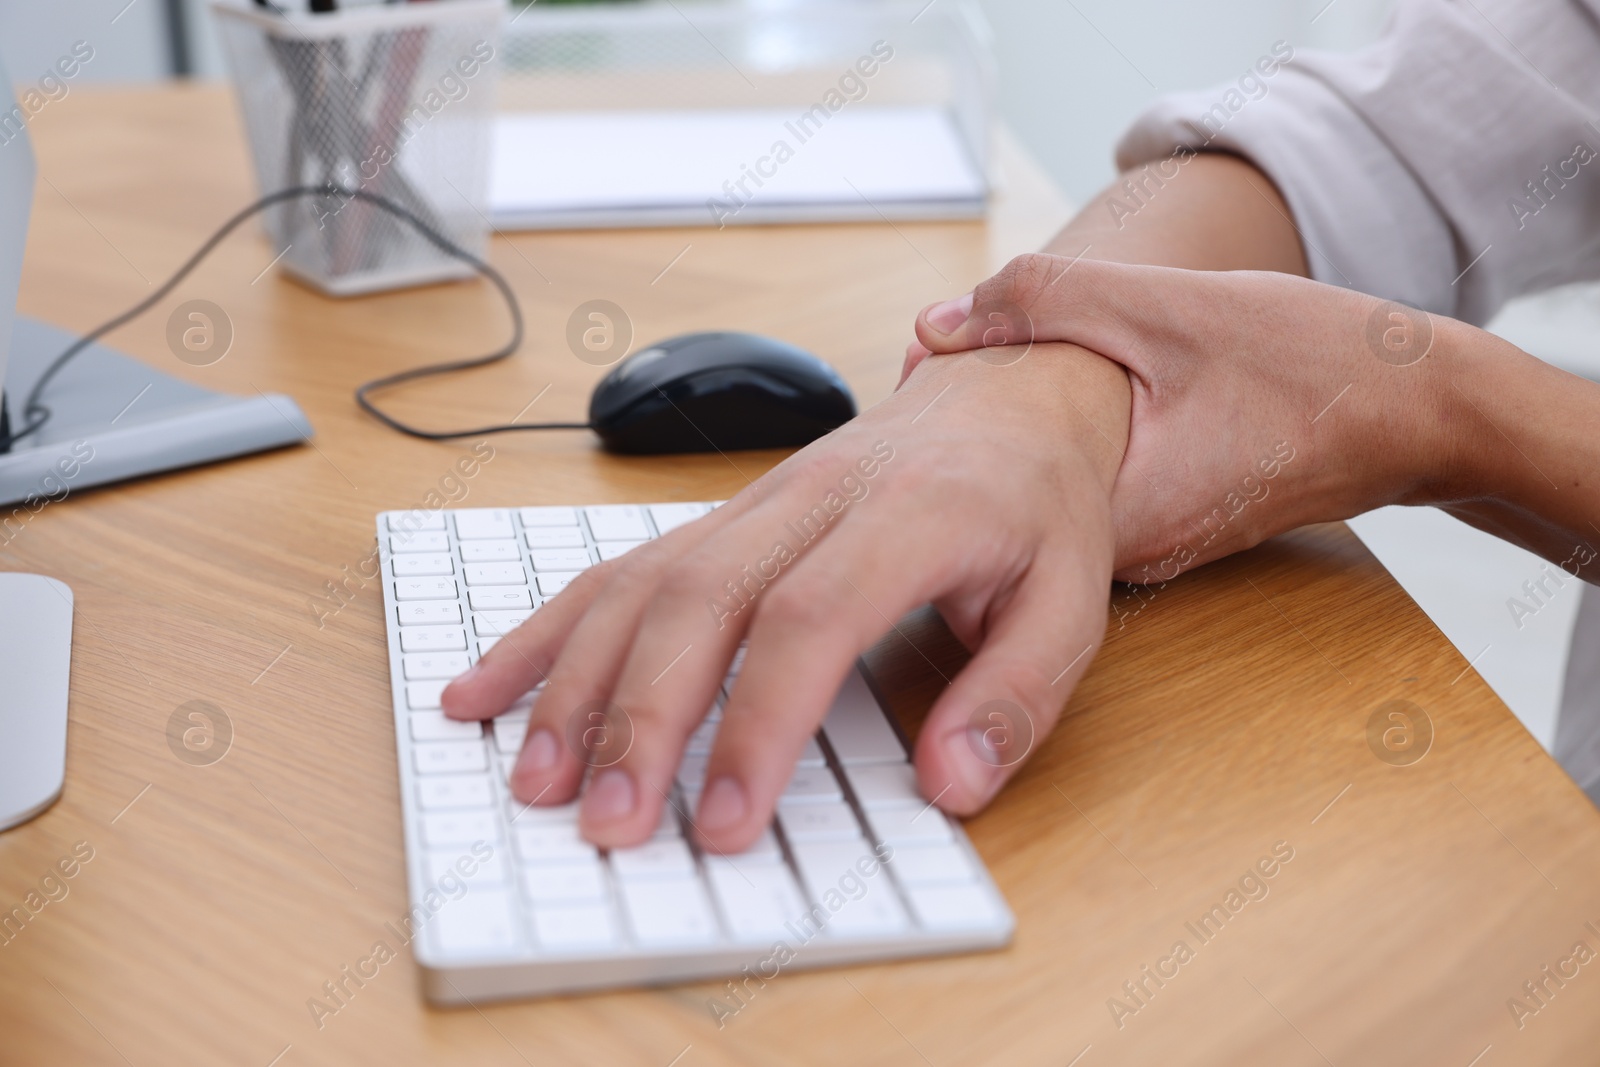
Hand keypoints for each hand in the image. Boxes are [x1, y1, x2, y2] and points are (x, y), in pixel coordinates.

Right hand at [442, 344, 1130, 852]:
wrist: (1004, 395)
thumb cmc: (1036, 504)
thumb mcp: (1071, 600)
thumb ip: (1014, 694)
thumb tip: (951, 786)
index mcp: (910, 514)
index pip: (810, 618)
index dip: (756, 721)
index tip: (723, 819)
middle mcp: (813, 498)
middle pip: (699, 600)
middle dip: (640, 718)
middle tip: (607, 823)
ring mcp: (754, 502)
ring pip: (642, 580)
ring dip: (577, 680)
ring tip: (537, 778)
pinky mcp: (721, 516)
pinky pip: (619, 564)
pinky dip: (549, 629)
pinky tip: (492, 685)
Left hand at [905, 254, 1469, 582]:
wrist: (1423, 410)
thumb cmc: (1313, 362)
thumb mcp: (1167, 307)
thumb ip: (1043, 304)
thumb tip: (931, 324)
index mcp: (1114, 523)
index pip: (980, 506)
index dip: (938, 439)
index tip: (910, 390)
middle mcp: (1126, 557)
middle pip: (1006, 505)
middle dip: (971, 437)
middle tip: (937, 373)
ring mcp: (1153, 548)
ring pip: (1049, 496)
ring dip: (1023, 437)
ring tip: (990, 374)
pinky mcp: (1174, 524)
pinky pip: (1093, 488)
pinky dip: (1072, 443)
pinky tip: (1067, 395)